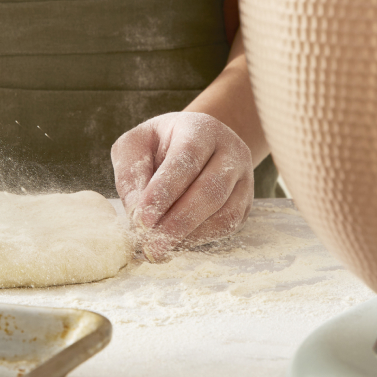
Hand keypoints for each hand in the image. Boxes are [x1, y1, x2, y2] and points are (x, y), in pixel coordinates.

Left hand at [112, 111, 254, 261]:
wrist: (193, 144)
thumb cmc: (158, 146)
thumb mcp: (135, 146)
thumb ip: (131, 174)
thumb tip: (136, 212)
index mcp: (201, 129)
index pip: (186, 159)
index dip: (164, 192)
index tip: (142, 220)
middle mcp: (230, 150)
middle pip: (210, 190)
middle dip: (177, 222)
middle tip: (151, 246)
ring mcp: (243, 177)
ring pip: (224, 213)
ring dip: (189, 235)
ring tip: (160, 247)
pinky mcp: (245, 202)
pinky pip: (228, 225)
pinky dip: (201, 239)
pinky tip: (177, 242)